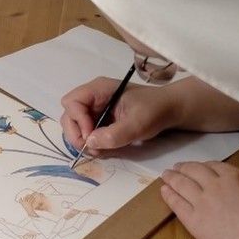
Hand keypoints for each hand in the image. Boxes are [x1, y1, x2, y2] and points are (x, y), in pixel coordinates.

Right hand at [60, 77, 182, 155]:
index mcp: (99, 89)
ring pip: (75, 125)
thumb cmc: (155, 110)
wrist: (169, 109)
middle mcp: (93, 97)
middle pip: (69, 115)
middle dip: (76, 133)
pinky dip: (90, 143)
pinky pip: (86, 132)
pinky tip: (103, 148)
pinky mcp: (100, 120)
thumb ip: (115, 134)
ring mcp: (95, 109)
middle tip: (92, 148)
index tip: (91, 136)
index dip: (77, 121)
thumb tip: (90, 142)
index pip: (72, 102)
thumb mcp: (138, 123)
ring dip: (82, 140)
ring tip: (99, 150)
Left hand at [160, 161, 238, 238]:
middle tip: (176, 168)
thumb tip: (238, 189)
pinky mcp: (192, 219)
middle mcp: (215, 184)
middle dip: (183, 168)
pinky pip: (176, 203)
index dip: (202, 166)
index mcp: (235, 177)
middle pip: (193, 171)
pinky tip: (164, 191)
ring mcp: (201, 201)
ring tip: (165, 175)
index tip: (197, 167)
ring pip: (181, 184)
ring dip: (171, 177)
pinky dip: (168, 194)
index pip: (213, 165)